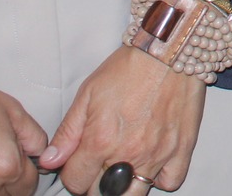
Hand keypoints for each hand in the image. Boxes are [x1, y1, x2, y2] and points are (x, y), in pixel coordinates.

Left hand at [41, 47, 207, 194]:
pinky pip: (170, 182)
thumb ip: (68, 132)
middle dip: (95, 183)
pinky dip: (159, 178)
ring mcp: (157, 154)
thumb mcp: (88, 94)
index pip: (75, 182)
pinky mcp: (181, 149)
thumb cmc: (129, 68)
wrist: (169, 49)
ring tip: (122, 168)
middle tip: (99, 164)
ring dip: (124, 187)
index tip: (78, 163)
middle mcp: (129, 153)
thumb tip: (50, 160)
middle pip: (103, 194)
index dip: (72, 174)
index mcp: (101, 141)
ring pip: (134, 195)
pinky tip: (151, 162)